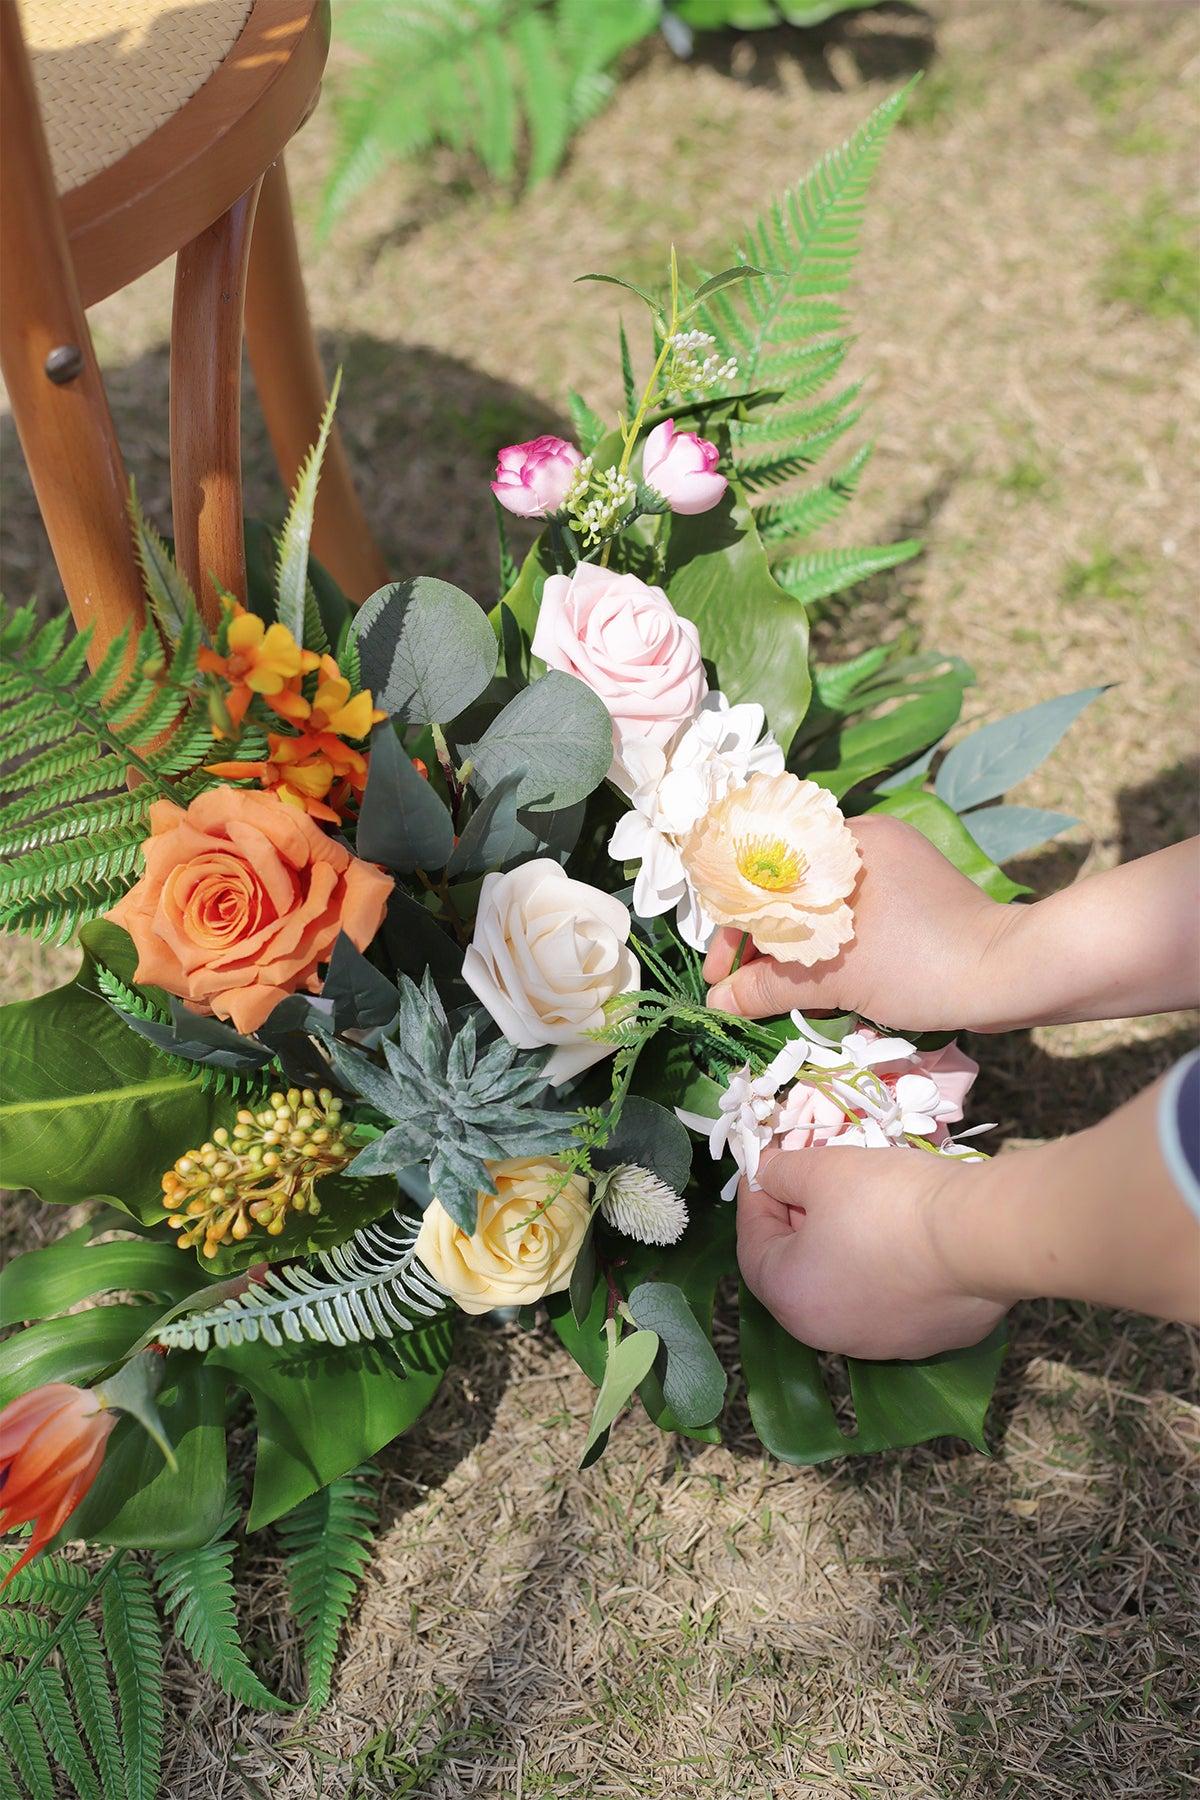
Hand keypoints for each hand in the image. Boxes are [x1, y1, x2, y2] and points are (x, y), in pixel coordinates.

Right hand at [705, 814, 1014, 1031]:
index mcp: (847, 840)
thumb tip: (718, 1001)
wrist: (1015, 974)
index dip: (735, 928)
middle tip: (744, 989)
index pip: (765, 874)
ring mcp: (894, 868)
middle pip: (790, 890)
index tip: (722, 974)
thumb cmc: (924, 963)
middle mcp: (868, 842)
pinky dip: (829, 947)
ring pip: (819, 907)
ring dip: (795, 948)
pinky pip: (851, 916)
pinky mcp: (914, 898)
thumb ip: (769, 988)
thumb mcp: (837, 978)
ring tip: (779, 992)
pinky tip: (821, 983)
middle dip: (763, 942)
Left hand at [737, 1146, 1009, 1359]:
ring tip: (857, 1206)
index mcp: (791, 1298)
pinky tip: (903, 1235)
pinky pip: (891, 1299)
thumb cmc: (890, 1202)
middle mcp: (828, 1335)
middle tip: (809, 1185)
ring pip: (844, 1289)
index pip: (752, 1245)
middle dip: (797, 1225)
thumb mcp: (824, 1170)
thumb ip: (782, 1172)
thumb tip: (767, 1172)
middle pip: (797, 1272)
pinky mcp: (927, 1340)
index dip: (756, 1200)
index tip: (767, 1167)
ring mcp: (881, 1344)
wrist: (982, 1237)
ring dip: (841, 1248)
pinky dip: (886, 1268)